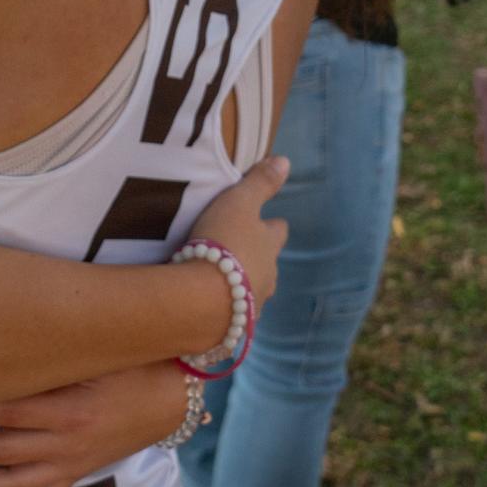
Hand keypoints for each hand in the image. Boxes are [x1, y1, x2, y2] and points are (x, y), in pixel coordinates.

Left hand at [0, 365, 189, 486]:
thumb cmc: (132, 364)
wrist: (173, 397)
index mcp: (68, 409)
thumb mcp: (95, 356)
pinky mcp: (77, 472)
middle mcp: (66, 442)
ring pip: (13, 480)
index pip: (6, 408)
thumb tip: (1, 346)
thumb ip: (53, 357)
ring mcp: (71, 462)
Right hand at [187, 154, 289, 306]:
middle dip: (257, 257)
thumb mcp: (239, 202)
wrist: (201, 298)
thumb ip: (260, 183)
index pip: (279, 231)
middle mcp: (268, 275)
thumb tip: (285, 161)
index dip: (272, 225)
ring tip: (221, 278)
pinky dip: (225, 306)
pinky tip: (210, 303)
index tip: (264, 221)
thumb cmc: (221, 242)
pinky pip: (233, 312)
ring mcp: (253, 303)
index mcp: (270, 245)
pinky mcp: (233, 324)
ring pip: (254, 289)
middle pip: (268, 263)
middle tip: (238, 250)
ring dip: (241, 283)